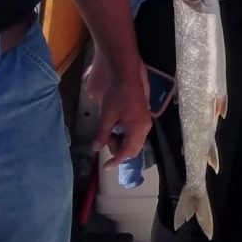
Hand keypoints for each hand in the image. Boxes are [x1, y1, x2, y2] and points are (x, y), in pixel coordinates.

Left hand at [85, 47, 152, 163]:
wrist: (127, 75)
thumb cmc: (117, 94)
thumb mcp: (107, 115)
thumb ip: (103, 133)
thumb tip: (96, 148)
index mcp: (138, 128)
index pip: (128, 151)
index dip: (116, 160)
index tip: (106, 166)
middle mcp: (145, 127)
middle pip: (133, 149)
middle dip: (118, 149)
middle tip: (105, 138)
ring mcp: (145, 122)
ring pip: (134, 142)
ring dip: (121, 141)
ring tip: (109, 130)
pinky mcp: (143, 118)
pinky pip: (135, 134)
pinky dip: (124, 135)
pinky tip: (116, 125)